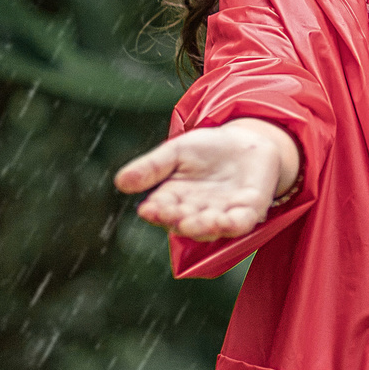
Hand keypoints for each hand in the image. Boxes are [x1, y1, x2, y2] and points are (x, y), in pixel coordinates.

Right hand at [114, 118, 299, 241]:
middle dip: (176, 220)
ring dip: (201, 227)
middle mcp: (196, 212)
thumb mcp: (176, 151)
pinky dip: (231, 225)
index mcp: (175, 199)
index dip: (155, 212)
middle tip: (170, 215)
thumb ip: (152, 167)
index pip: (161, 210)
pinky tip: (223, 221)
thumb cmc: (208, 149)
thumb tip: (120, 182)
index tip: (148, 209)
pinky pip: (240, 224)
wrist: (247, 140)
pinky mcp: (248, 211)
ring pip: (209, 228)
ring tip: (191, 222)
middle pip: (183, 222)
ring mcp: (222, 214)